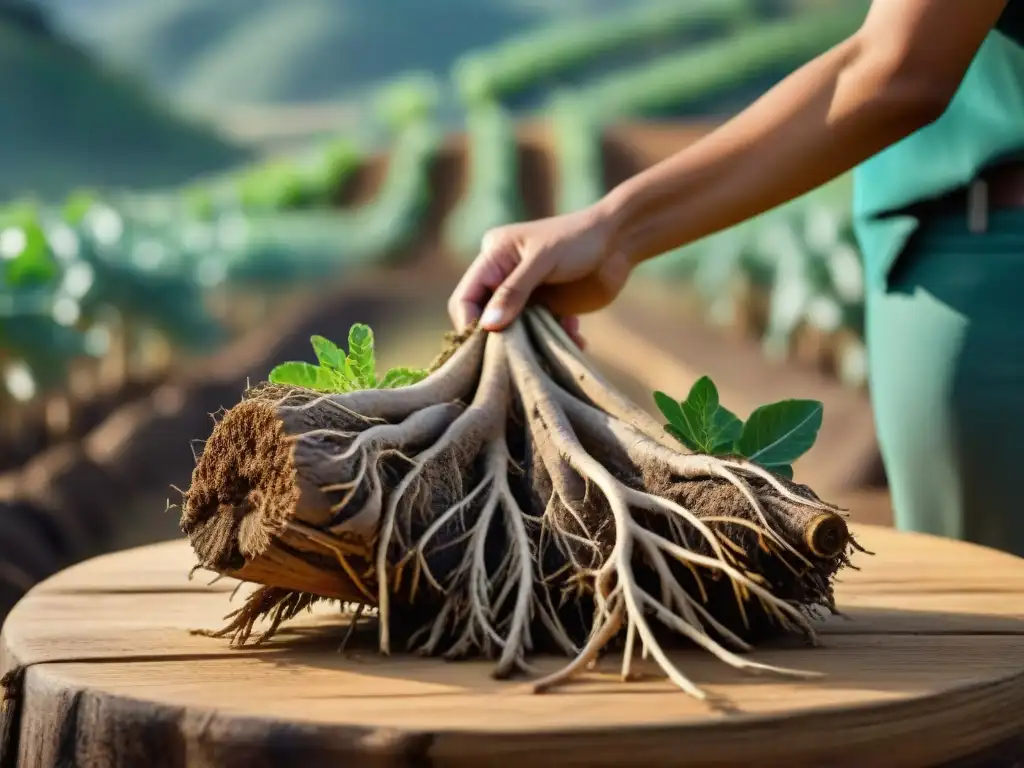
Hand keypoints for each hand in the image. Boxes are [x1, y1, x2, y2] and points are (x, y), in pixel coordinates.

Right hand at [446, 203, 631, 346]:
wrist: (621, 240)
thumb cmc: (579, 239)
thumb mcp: (542, 260)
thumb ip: (514, 291)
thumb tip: (487, 325)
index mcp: (494, 257)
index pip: (465, 297)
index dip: (470, 322)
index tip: (486, 345)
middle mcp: (504, 277)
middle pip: (486, 319)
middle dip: (502, 338)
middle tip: (521, 354)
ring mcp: (526, 294)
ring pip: (514, 331)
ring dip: (533, 342)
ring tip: (557, 338)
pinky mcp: (548, 308)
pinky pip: (539, 334)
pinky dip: (554, 340)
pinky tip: (576, 334)